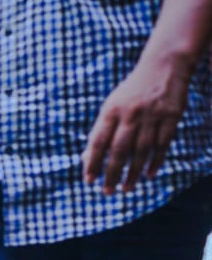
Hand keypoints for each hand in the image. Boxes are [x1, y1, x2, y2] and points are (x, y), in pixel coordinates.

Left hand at [83, 56, 192, 193]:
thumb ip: (100, 132)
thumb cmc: (131, 93)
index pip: (98, 141)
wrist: (163, 66)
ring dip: (133, 172)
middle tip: (107, 192)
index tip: (88, 181)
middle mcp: (131, 114)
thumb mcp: (111, 107)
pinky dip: (155, 161)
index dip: (92, 162)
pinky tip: (148, 175)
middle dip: (112, 173)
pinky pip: (162, 144)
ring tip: (126, 189)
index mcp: (111, 111)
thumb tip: (87, 160)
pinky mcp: (171, 116)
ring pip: (141, 150)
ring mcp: (152, 115)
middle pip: (119, 150)